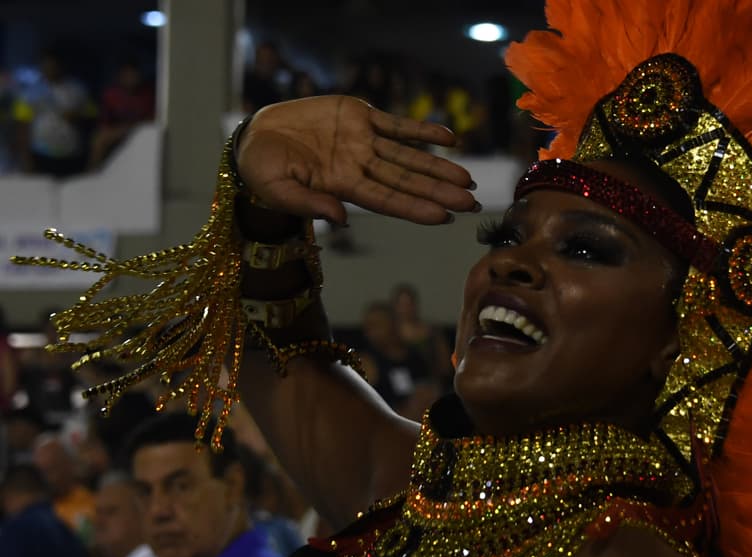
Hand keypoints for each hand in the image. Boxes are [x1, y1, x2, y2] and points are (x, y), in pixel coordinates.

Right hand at [236, 95, 477, 225]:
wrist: (255, 135)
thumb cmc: (263, 170)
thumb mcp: (279, 190)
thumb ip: (309, 205)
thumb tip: (341, 220)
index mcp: (343, 187)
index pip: (387, 201)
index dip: (415, 208)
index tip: (444, 217)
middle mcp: (360, 167)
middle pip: (406, 181)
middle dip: (439, 191)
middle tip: (472, 202)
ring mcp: (362, 142)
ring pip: (408, 156)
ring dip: (438, 166)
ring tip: (467, 179)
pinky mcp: (359, 116)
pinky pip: (397, 124)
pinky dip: (422, 130)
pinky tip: (449, 137)